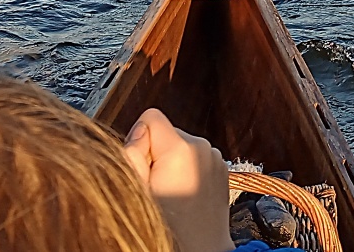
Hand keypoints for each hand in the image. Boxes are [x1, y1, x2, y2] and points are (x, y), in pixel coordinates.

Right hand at [123, 108, 232, 251]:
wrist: (201, 251)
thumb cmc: (168, 228)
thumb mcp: (136, 190)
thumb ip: (132, 154)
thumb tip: (139, 129)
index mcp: (181, 148)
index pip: (151, 116)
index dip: (138, 141)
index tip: (142, 168)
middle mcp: (202, 146)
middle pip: (166, 132)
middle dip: (156, 154)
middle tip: (155, 187)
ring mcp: (215, 156)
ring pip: (180, 146)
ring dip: (172, 164)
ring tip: (171, 194)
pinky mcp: (222, 167)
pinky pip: (195, 158)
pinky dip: (187, 171)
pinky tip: (185, 195)